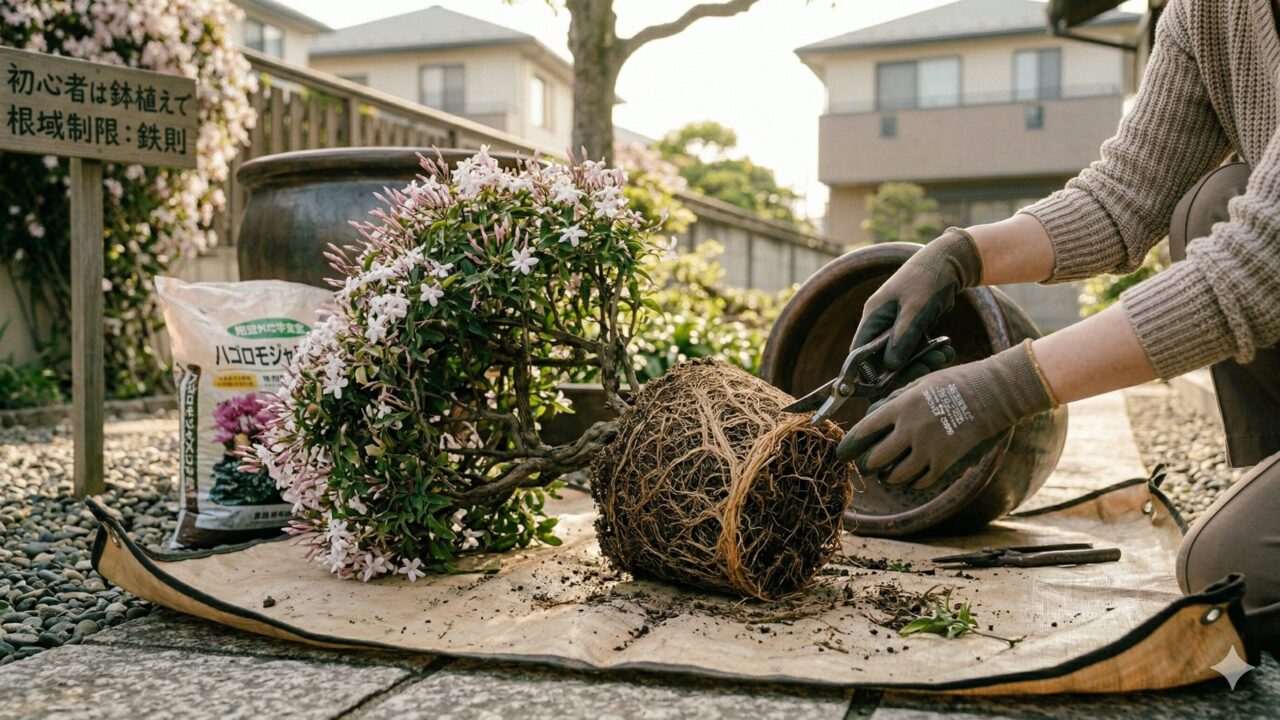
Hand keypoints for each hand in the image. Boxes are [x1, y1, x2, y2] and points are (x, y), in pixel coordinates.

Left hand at [836, 341, 1055, 488]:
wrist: (993, 393)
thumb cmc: (955, 383)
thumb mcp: (919, 383)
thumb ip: (895, 401)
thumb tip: (873, 416)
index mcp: (901, 407)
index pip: (864, 430)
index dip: (850, 443)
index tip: (843, 451)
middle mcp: (911, 430)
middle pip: (875, 459)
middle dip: (866, 465)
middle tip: (866, 465)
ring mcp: (929, 448)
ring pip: (895, 476)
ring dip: (888, 476)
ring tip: (888, 473)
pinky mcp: (946, 462)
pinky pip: (920, 482)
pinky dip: (913, 482)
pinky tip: (913, 476)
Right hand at [852, 228, 982, 370]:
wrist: (950, 261)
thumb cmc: (928, 280)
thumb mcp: (915, 310)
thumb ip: (902, 339)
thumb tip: (890, 367)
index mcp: (873, 317)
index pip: (859, 353)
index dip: (866, 373)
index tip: (884, 387)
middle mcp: (881, 324)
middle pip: (883, 359)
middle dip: (905, 368)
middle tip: (927, 368)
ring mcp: (897, 327)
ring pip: (904, 357)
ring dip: (923, 361)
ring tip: (944, 356)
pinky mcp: (913, 328)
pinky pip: (918, 349)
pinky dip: (932, 353)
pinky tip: (947, 350)